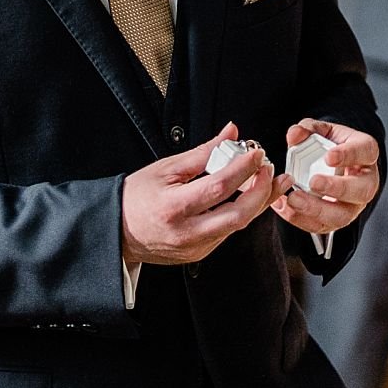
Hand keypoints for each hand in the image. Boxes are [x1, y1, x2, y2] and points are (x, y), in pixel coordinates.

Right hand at [121, 122, 288, 266]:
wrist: (117, 229)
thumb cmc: (136, 197)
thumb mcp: (166, 168)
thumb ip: (203, 152)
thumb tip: (230, 133)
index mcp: (174, 207)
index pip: (219, 186)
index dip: (243, 168)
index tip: (256, 153)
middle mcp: (186, 232)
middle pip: (237, 215)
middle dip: (262, 191)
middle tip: (270, 171)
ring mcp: (194, 247)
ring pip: (237, 226)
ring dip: (258, 203)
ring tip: (269, 182)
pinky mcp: (199, 254)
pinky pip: (227, 232)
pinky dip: (240, 213)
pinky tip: (247, 198)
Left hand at [272, 118, 380, 234]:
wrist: (329, 165)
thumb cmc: (329, 146)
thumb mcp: (321, 131)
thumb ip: (308, 129)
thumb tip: (294, 135)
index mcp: (365, 153)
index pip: (365, 152)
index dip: (349, 156)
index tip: (329, 157)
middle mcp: (365, 182)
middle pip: (360, 191)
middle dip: (336, 189)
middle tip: (313, 182)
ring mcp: (352, 205)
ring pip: (343, 216)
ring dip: (317, 210)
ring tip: (294, 199)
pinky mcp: (336, 220)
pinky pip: (321, 227)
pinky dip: (300, 219)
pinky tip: (284, 207)